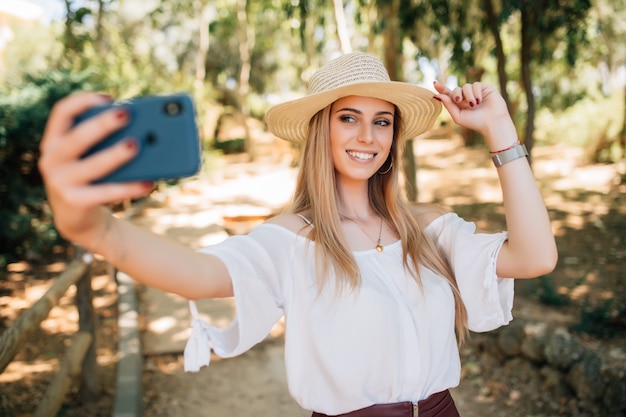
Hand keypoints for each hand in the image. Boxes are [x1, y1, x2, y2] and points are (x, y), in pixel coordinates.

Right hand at [38, 92, 152, 246]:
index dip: (84, 101)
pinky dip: (129, 187)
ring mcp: (60, 182)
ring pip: (92, 165)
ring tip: (137, 145)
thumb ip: (108, 140)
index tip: (110, 98)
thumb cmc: (92, 176)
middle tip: (127, 114)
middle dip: (102, 124)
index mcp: (55, 140)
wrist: (78, 217)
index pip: (62, 112)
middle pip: (78, 137)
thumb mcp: (92, 155)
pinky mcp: (75, 202)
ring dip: (115, 154)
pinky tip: (148, 182)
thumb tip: (145, 130)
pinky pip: (106, 192)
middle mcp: (52, 159)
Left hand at [433, 81, 511, 137]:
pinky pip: (476, 85)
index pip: (449, 94)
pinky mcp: (484, 88)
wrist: (492, 122)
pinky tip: (480, 100)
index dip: (442, 88)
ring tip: (474, 104)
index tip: (435, 83)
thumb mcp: (458, 116)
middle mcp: (467, 97)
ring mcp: (475, 92)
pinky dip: (476, 92)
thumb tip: (437, 95)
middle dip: (455, 94)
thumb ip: (448, 105)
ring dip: (468, 95)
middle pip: (456, 89)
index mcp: (459, 104)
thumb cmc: (475, 122)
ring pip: (466, 86)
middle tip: (458, 100)